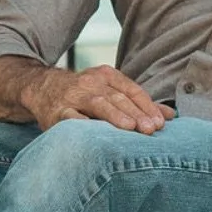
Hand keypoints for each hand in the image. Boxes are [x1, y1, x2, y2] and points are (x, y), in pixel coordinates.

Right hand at [23, 64, 175, 134]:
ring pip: (98, 104)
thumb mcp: (109, 91)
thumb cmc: (83, 94)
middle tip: (151, 129)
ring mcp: (73, 96)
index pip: (132, 90)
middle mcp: (91, 82)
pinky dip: (85, 126)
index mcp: (106, 75)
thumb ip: (138, 103)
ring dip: (115, 116)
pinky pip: (72, 119)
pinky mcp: (57, 112)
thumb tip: (170, 116)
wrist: (41, 88)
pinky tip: (96, 135)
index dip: (147, 106)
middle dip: (136, 114)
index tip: (161, 123)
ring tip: (130, 128)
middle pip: (118, 98)